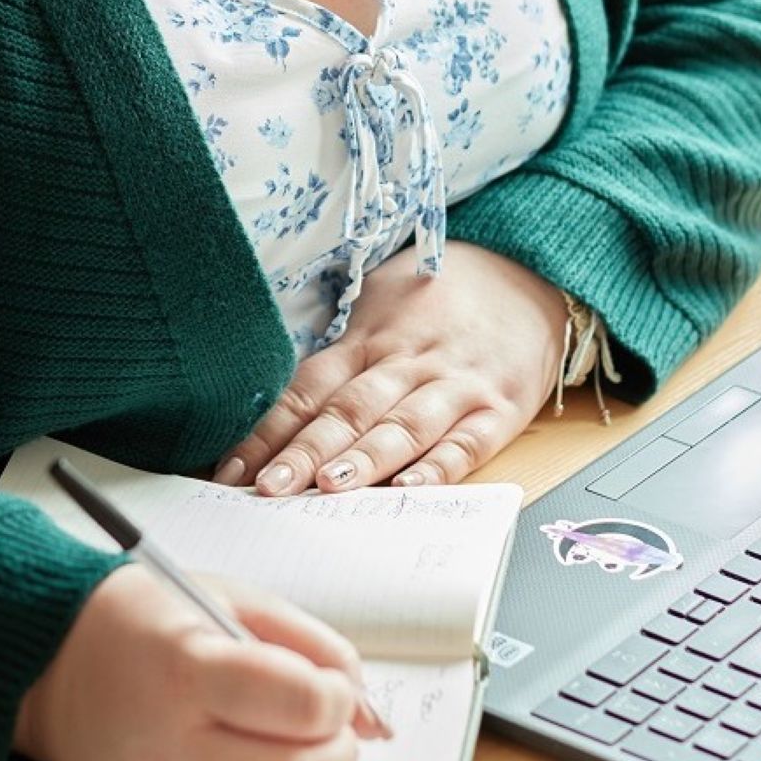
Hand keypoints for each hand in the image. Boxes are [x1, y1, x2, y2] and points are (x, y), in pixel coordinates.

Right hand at [15, 565, 378, 760]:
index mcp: (190, 672)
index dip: (338, 696)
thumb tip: (363, 701)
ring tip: (291, 734)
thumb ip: (309, 643)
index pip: (299, 704)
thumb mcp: (233, 599)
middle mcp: (175, 747)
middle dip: (339, 750)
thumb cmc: (152, 622)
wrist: (58, 671)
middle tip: (335, 719)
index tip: (335, 682)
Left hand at [217, 239, 567, 495]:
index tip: (231, 470)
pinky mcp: (499, 407)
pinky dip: (439, 466)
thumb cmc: (442, 297)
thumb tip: (274, 410)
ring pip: (404, 426)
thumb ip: (339, 355)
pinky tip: (411, 488)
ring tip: (328, 488)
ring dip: (364, 459)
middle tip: (268, 488)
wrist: (529, 272)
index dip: (270, 430)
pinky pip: (467, 441)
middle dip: (306, 451)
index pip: (310, 387)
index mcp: (370, 339)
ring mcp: (455, 385)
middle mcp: (409, 362)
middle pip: (350, 410)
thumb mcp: (381, 303)